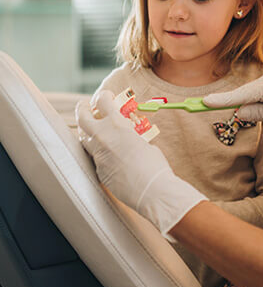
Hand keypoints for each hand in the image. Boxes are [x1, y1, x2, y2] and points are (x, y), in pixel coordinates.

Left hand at [76, 90, 205, 238]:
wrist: (152, 190)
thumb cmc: (155, 165)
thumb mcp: (145, 142)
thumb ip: (132, 136)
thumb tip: (129, 138)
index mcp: (117, 125)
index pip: (103, 101)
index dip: (104, 96)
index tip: (106, 96)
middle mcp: (102, 137)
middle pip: (82, 117)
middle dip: (82, 109)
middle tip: (85, 106)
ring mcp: (98, 155)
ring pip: (84, 139)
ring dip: (87, 132)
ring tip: (93, 130)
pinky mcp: (99, 171)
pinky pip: (95, 158)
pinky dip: (100, 153)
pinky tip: (110, 156)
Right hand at [203, 71, 262, 132]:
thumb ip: (260, 114)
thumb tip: (239, 112)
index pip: (242, 95)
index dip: (222, 100)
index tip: (203, 103)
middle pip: (241, 94)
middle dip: (226, 103)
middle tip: (197, 106)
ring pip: (248, 95)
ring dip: (239, 104)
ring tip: (224, 111)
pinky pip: (255, 95)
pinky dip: (247, 102)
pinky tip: (243, 110)